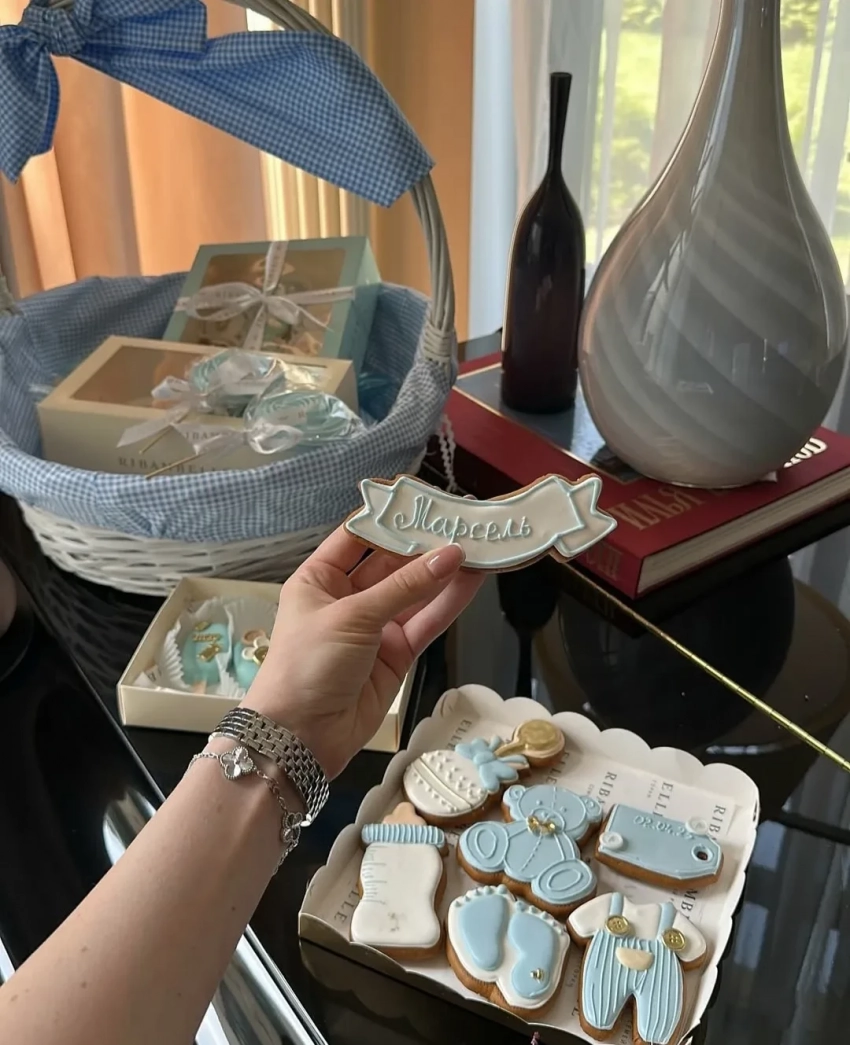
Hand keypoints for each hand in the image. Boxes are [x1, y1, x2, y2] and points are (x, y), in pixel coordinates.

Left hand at [242, 527, 484, 778]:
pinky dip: (448, 604)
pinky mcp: (396, 654)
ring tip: (480, 547)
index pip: (359, 537)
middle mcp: (347, 598)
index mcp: (320, 579)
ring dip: (445, 573)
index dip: (391, 519)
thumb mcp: (352, 616)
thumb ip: (405, 586)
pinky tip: (473, 581)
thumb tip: (449, 554)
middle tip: (464, 524)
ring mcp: (374, 627)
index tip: (425, 502)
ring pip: (415, 593)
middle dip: (426, 546)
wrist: (301, 736)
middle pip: (393, 563)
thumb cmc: (307, 665)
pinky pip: (425, 622)